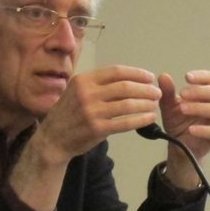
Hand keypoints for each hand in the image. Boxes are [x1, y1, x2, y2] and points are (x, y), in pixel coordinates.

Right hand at [9, 65, 160, 210]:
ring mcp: (92, 112)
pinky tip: (149, 118)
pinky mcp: (97, 129)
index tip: (149, 77)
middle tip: (157, 92)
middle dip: (145, 89)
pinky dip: (141, 120)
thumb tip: (128, 79)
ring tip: (155, 104)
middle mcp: (87, 93)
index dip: (136, 73)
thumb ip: (97, 84)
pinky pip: (125, 122)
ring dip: (146, 103)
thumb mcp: (76, 91)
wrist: (52, 139)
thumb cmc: (68, 114)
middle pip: (125, 87)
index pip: (116, 71)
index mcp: (83, 80)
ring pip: (127, 104)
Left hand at [158, 70, 209, 187]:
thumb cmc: (179, 122)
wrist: (180, 145)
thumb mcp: (169, 106)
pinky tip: (191, 129)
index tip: (187, 77)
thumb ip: (167, 92)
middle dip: (199, 91)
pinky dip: (204, 130)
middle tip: (182, 93)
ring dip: (199, 108)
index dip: (201, 76)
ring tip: (183, 109)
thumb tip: (163, 76)